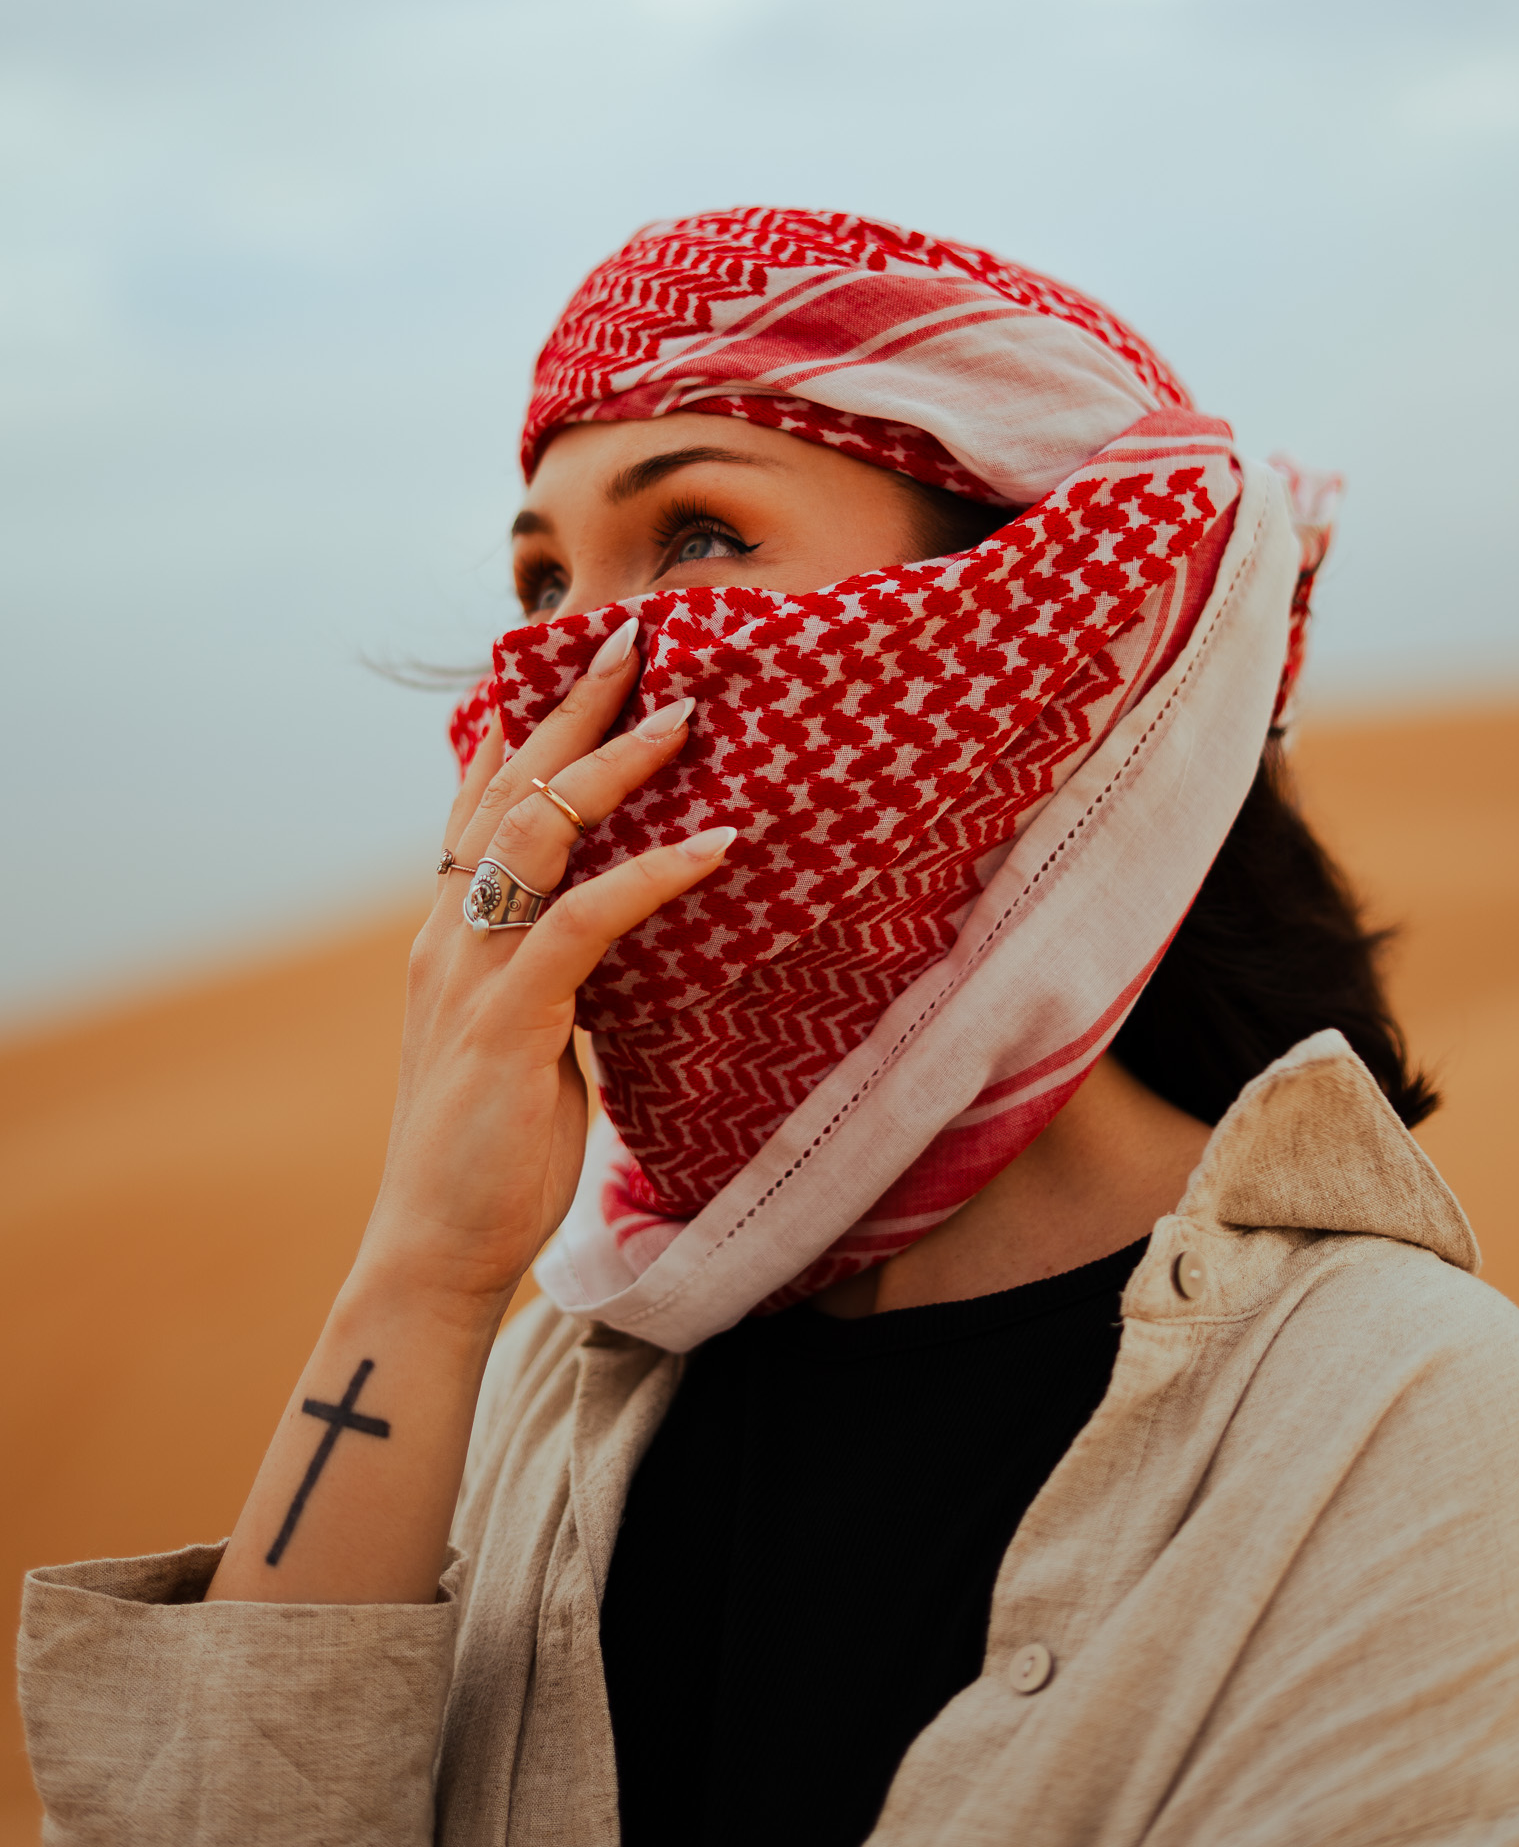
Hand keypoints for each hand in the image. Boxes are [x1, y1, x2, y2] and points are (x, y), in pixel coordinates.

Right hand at [357, 627, 732, 1322]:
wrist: (436, 1249)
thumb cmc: (490, 1148)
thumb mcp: (525, 1034)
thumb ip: (553, 973)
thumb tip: (614, 934)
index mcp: (451, 931)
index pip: (481, 800)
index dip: (526, 724)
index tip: (579, 663)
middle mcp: (450, 932)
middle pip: (508, 788)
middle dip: (573, 707)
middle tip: (636, 638)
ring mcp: (472, 972)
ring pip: (539, 833)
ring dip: (615, 766)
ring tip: (686, 717)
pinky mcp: (507, 1022)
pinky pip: (584, 922)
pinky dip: (652, 877)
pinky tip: (713, 850)